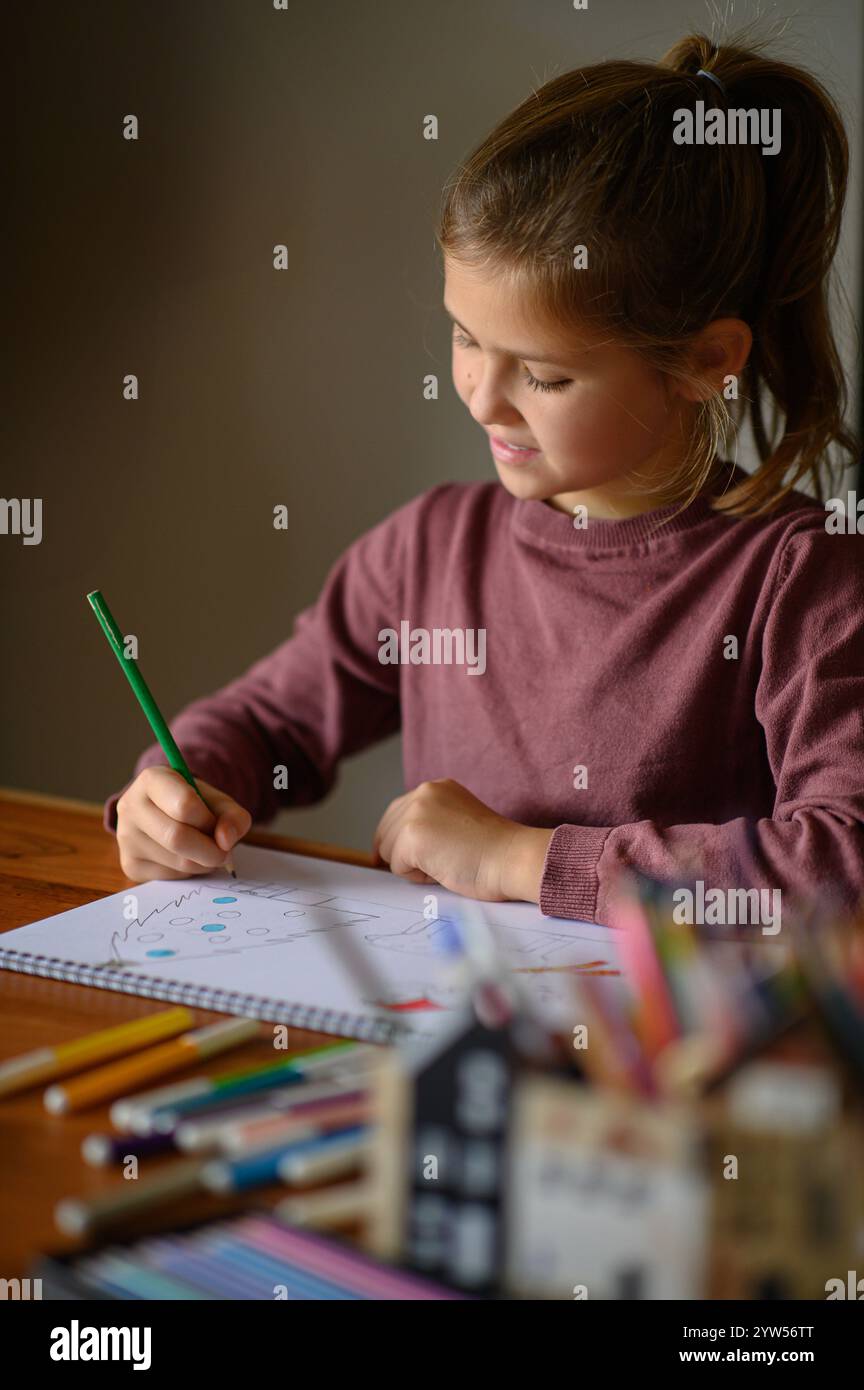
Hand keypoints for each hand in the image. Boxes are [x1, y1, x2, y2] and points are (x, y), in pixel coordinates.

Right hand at [116, 766, 251, 881]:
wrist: (164, 815)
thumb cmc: (193, 804)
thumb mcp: (217, 801)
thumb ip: (232, 816)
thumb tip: (226, 841)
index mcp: (152, 780)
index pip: (184, 805)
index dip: (208, 820)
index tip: (215, 824)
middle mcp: (131, 806)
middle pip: (177, 838)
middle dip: (211, 851)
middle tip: (224, 852)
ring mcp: (126, 838)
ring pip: (178, 862)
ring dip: (203, 863)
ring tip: (204, 850)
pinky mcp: (130, 864)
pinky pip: (171, 877)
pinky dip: (190, 873)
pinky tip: (187, 857)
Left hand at [371, 777, 552, 902]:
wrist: (512, 858)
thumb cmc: (493, 850)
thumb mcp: (456, 820)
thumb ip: (431, 822)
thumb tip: (394, 845)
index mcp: (436, 787)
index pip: (396, 813)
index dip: (398, 840)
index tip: (405, 856)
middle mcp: (423, 792)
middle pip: (386, 832)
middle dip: (403, 853)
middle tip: (438, 862)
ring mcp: (416, 812)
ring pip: (388, 850)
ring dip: (411, 865)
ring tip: (445, 863)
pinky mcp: (412, 836)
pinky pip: (397, 866)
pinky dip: (417, 877)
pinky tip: (443, 869)